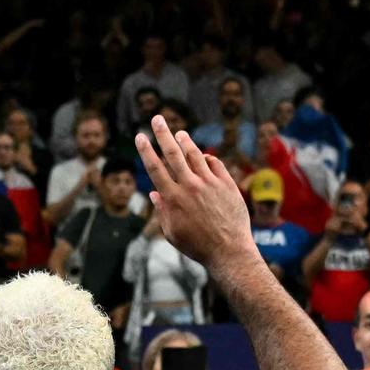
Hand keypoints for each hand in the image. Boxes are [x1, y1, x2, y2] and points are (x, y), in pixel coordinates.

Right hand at [131, 115, 254, 266]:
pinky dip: (207, 158)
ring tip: (179, 133)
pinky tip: (203, 157)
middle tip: (157, 119)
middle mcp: (190, 186)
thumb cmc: (198, 246)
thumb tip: (154, 193)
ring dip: (185, 141)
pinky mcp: (227, 184)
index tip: (140, 136)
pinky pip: (215, 164)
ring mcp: (210, 183)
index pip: (155, 168)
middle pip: (173, 154)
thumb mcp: (172, 233)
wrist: (229, 251)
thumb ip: (162, 211)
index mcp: (173, 198)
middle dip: (162, 134)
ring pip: (195, 154)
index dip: (146, 150)